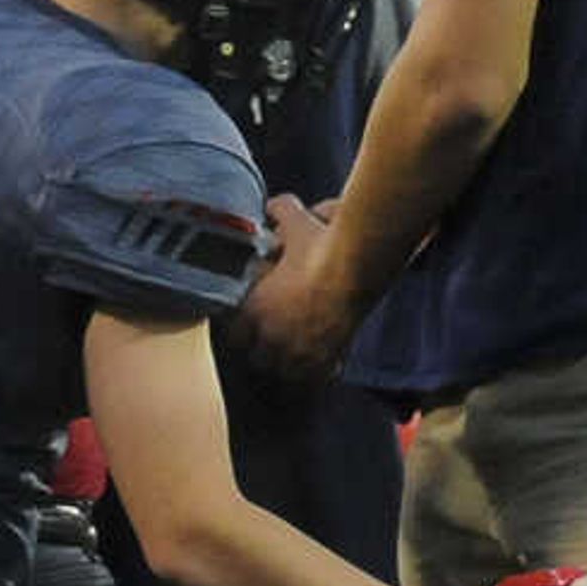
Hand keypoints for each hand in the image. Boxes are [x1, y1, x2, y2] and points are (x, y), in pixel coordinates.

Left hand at [234, 194, 358, 384]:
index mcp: (254, 309)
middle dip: (261, 350)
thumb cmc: (322, 245)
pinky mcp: (326, 361)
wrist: (354, 267)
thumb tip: (274, 206)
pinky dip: (316, 374)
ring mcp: (298, 352)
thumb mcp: (296, 222)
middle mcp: (271, 336)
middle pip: (255, 357)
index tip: (247, 323)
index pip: (232, 332)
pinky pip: (313, 379)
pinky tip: (321, 365)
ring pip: (281, 373)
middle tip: (271, 340)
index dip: (240, 327)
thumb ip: (280, 212)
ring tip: (293, 356)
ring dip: (285, 366)